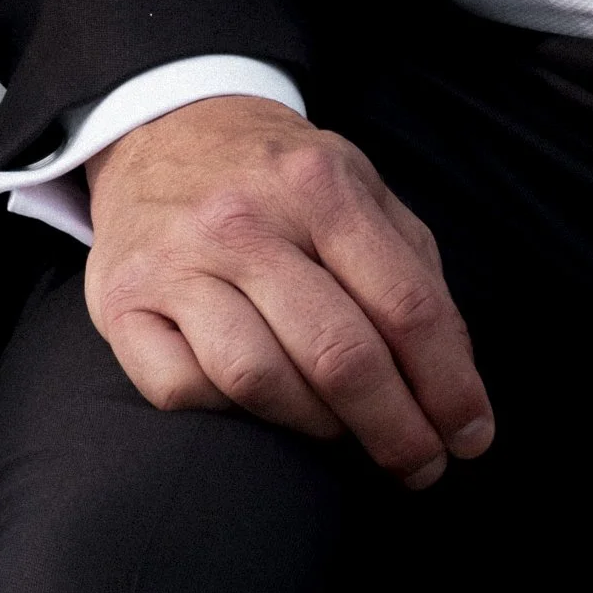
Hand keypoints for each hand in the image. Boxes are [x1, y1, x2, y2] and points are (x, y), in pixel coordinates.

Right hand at [86, 95, 494, 484]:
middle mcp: (244, 220)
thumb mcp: (356, 189)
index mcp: (319, 185)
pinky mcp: (122, 300)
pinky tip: (259, 407)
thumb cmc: (278, 178)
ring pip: (260, 380)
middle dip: (396, 428)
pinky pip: (182, 390)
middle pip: (339, 353)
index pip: (405, 304)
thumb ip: (410, 270)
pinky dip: (230, 417)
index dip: (448, 384)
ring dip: (318, 428)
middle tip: (421, 467)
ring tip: (343, 434)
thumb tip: (454, 376)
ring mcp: (177, 260)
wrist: (165, 126)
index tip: (471, 435)